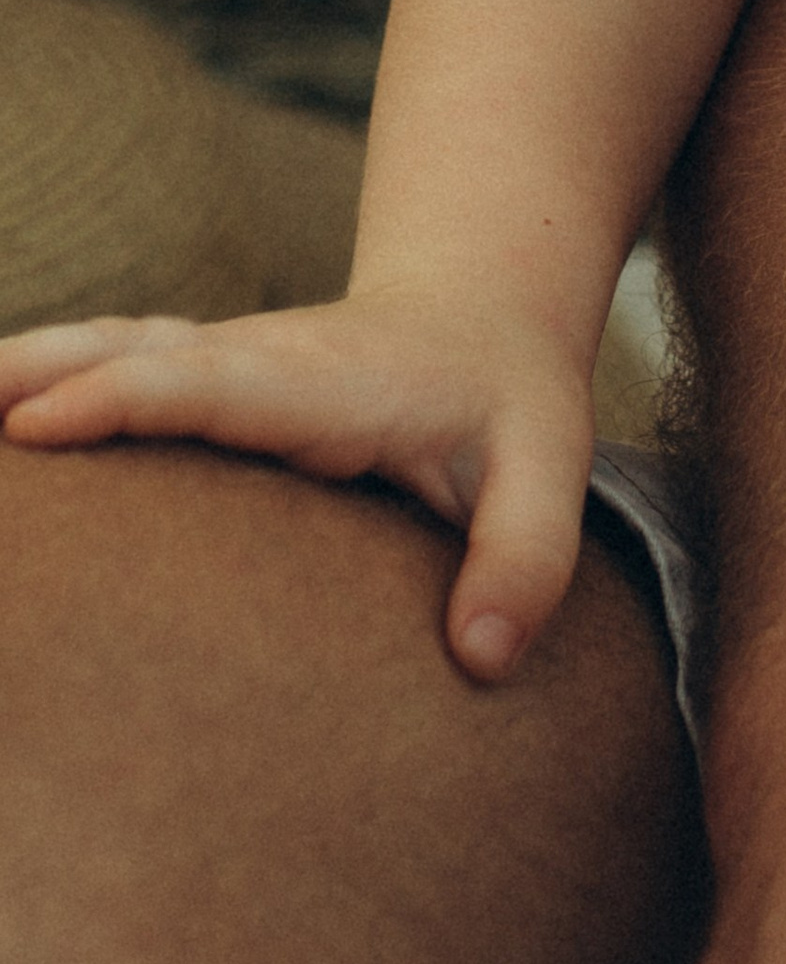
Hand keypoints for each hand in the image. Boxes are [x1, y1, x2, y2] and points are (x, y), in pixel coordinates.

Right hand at [0, 289, 594, 680]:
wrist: (486, 308)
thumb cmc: (510, 398)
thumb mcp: (552, 465)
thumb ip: (527, 556)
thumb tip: (481, 656)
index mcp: (329, 380)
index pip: (216, 383)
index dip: (129, 398)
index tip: (41, 421)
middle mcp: (264, 357)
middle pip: (142, 354)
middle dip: (50, 374)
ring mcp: (228, 360)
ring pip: (118, 347)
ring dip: (37, 363)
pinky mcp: (206, 374)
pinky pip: (118, 365)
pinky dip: (52, 375)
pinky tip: (1, 404)